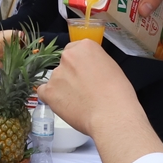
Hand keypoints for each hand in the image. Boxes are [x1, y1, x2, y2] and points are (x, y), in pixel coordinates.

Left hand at [37, 38, 162, 162]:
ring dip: (63, 88)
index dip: (80, 64)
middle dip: (71, 75)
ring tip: (78, 102)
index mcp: (85, 47)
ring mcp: (56, 74)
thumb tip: (88, 70)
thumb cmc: (119, 94)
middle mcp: (67, 57)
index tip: (85, 73)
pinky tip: (63, 105)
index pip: (75, 50)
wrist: (112, 116)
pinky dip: (51, 98)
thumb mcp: (112, 68)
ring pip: (55, 79)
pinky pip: (44, 92)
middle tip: (83, 89)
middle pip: (64, 63)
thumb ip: (95, 63)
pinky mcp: (49, 91)